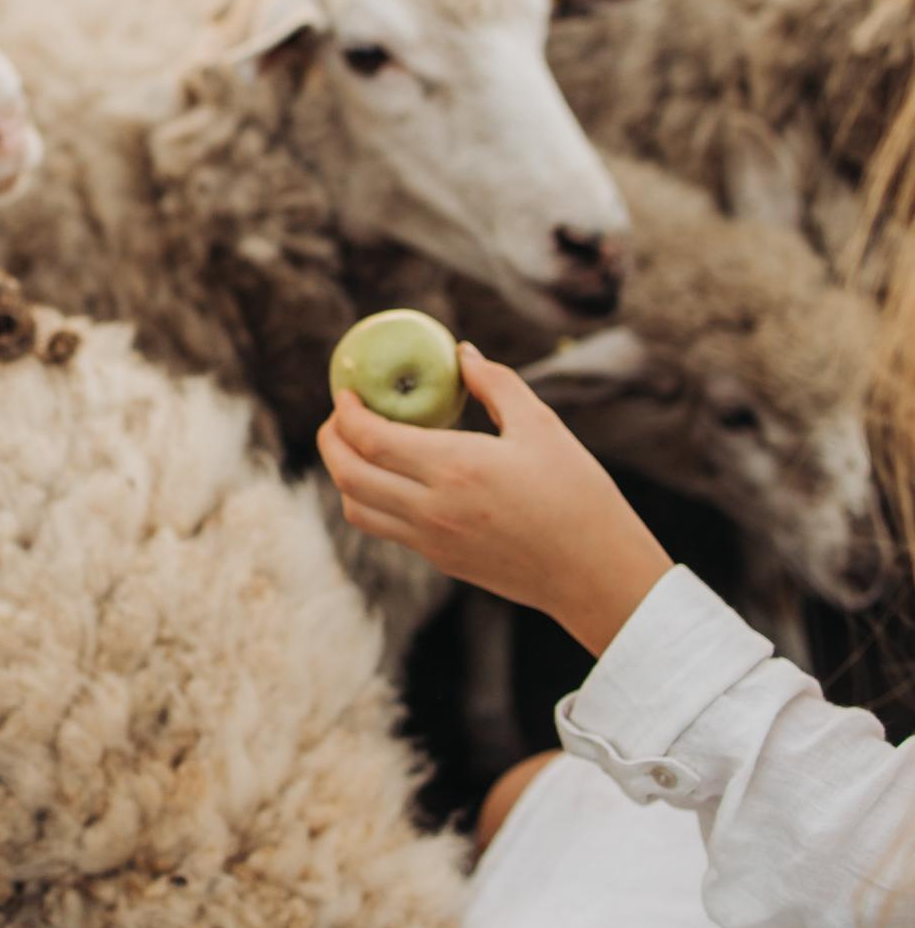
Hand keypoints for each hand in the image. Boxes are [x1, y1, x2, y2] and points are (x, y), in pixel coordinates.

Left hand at [316, 342, 671, 655]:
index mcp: (455, 468)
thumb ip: (495, 385)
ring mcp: (432, 540)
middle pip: (348, 475)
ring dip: (345, 474)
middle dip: (331, 440)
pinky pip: (385, 527)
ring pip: (357, 508)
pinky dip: (372, 498)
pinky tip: (394, 476)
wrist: (595, 574)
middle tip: (339, 416)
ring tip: (358, 446)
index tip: (345, 390)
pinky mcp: (441, 560)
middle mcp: (432, 508)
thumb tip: (462, 353)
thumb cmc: (577, 494)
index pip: (371, 439)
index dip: (346, 412)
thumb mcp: (542, 427)